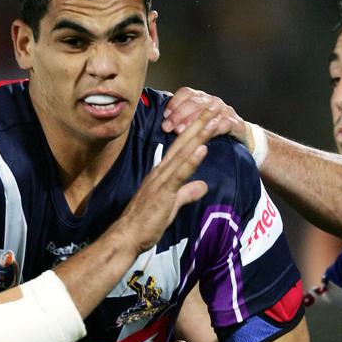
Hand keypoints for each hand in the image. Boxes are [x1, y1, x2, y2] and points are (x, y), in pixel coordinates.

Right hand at [118, 107, 218, 254]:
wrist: (127, 236)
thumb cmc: (145, 223)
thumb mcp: (172, 205)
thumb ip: (187, 193)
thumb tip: (203, 186)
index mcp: (163, 173)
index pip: (183, 146)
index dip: (197, 129)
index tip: (210, 115)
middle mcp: (161, 171)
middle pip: (185, 142)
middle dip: (201, 122)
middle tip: (215, 104)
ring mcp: (161, 180)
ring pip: (184, 152)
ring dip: (200, 134)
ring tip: (214, 118)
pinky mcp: (163, 193)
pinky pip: (178, 174)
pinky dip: (190, 160)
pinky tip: (202, 148)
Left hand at [162, 87, 251, 149]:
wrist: (239, 133)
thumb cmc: (212, 127)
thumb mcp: (196, 120)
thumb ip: (181, 116)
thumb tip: (162, 118)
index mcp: (202, 98)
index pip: (186, 93)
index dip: (174, 103)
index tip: (164, 115)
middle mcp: (213, 101)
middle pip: (195, 103)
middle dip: (178, 115)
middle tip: (167, 127)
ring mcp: (225, 111)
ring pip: (208, 112)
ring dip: (192, 121)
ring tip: (180, 131)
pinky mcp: (236, 123)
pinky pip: (225, 123)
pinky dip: (215, 127)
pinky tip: (205, 132)